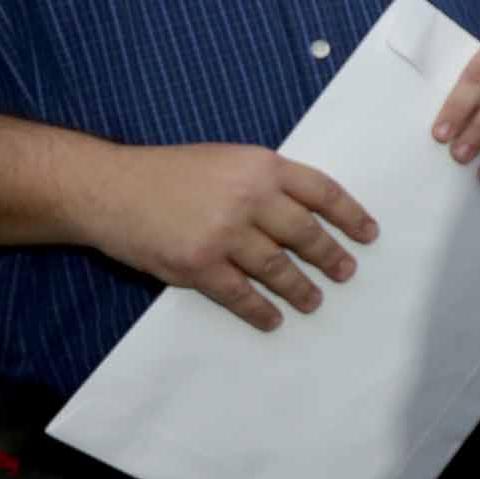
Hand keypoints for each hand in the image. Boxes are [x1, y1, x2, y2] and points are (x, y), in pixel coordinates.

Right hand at [88, 142, 379, 331]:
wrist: (110, 188)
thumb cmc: (170, 172)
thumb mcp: (227, 159)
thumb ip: (266, 180)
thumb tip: (308, 211)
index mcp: (261, 166)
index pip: (322, 191)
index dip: (350, 215)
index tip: (369, 234)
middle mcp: (248, 198)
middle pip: (305, 233)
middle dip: (331, 256)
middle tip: (347, 272)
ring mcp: (223, 234)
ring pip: (278, 268)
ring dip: (301, 288)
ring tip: (315, 300)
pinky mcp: (197, 265)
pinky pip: (240, 294)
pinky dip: (260, 310)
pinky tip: (273, 318)